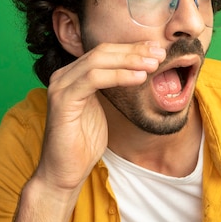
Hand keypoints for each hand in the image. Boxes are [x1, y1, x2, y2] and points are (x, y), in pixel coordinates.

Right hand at [33, 41, 165, 191]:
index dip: (132, 48)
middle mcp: (64, 76)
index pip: (105, 52)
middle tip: (160, 53)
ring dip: (129, 60)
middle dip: (134, 51)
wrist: (64, 173)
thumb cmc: (84, 145)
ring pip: (98, 61)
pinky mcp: (62, 100)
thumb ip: (113, 88)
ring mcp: (61, 86)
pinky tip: (138, 78)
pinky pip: (93, 79)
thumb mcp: (104, 109)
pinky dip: (118, 76)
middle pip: (102, 51)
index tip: (157, 50)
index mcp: (73, 75)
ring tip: (153, 64)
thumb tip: (140, 71)